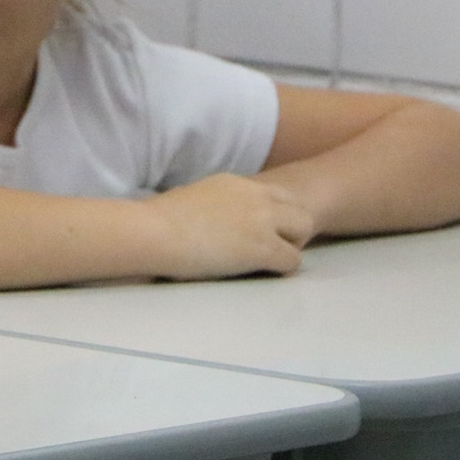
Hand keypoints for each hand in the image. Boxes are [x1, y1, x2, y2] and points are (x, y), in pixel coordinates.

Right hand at [144, 173, 314, 279]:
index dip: (275, 216)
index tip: (261, 233)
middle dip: (291, 230)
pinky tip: (261, 274)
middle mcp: (255, 196)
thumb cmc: (157, 220)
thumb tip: (206, 221)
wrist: (154, 230)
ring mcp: (262, 220)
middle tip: (271, 250)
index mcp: (235, 184)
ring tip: (267, 263)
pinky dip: (281, 269)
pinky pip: (293, 260)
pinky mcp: (262, 247)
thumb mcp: (193, 199)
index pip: (276, 195)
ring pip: (304, 229)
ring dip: (290, 246)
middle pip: (298, 209)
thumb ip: (212, 205)